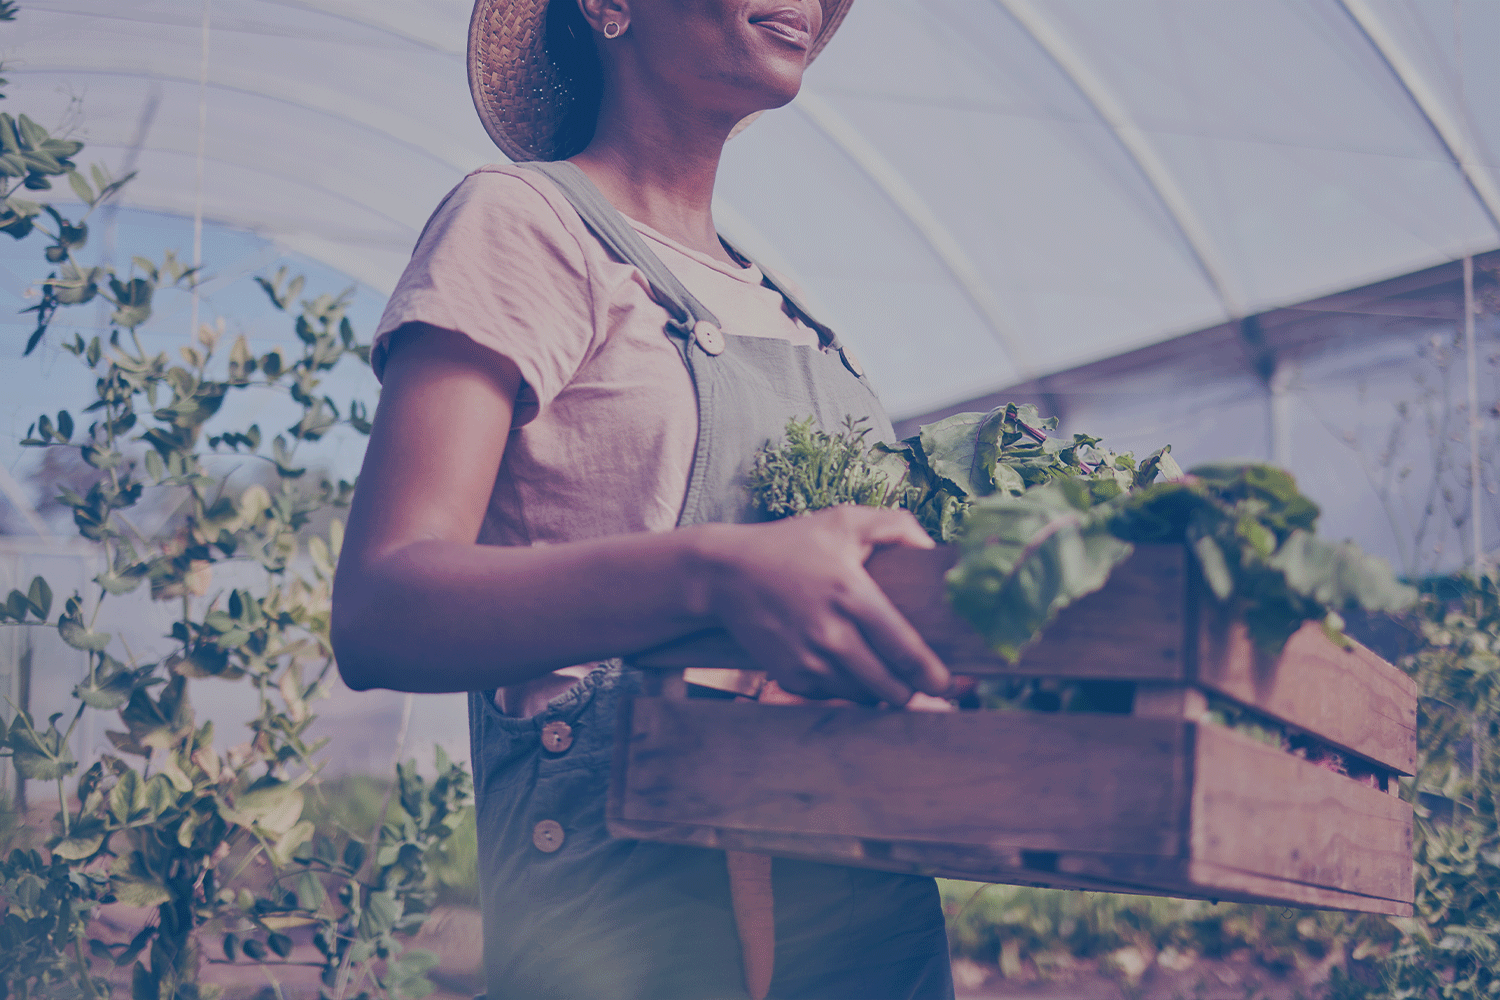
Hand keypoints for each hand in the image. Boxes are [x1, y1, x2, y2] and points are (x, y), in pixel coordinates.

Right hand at [693, 507, 950, 704]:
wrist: (724, 575)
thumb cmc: (789, 544)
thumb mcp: (842, 520)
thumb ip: (895, 526)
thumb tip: (932, 548)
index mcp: (852, 595)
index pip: (904, 649)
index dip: (931, 675)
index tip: (945, 682)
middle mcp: (831, 634)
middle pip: (889, 686)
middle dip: (909, 690)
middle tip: (919, 684)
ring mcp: (808, 659)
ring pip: (862, 696)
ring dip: (877, 692)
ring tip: (884, 675)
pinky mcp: (789, 675)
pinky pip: (831, 696)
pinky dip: (845, 689)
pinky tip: (848, 670)